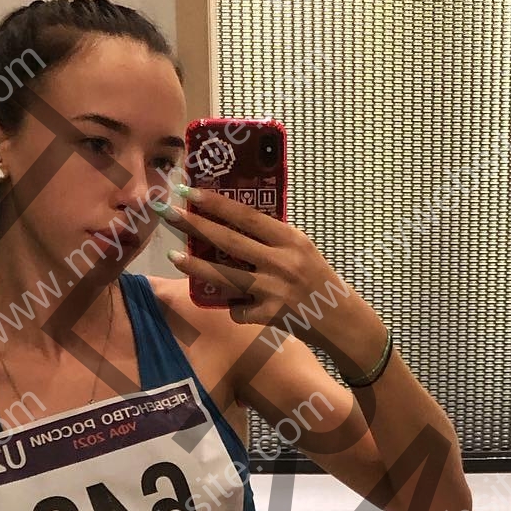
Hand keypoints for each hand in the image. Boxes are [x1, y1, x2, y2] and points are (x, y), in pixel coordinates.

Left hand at [161, 185, 353, 333]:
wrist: (343, 321)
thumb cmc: (319, 280)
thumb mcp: (302, 250)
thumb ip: (273, 238)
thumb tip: (234, 223)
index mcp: (290, 239)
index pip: (246, 215)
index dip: (214, 202)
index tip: (188, 190)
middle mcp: (281, 261)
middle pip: (228, 240)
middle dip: (194, 225)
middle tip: (167, 213)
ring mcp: (274, 289)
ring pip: (224, 275)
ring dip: (195, 266)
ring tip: (173, 257)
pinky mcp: (270, 315)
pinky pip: (239, 310)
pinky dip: (235, 309)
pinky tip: (238, 308)